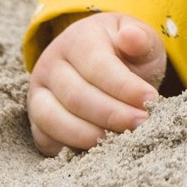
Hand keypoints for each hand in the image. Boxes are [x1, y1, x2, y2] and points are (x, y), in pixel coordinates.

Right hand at [26, 12, 167, 152]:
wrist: (103, 61)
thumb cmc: (124, 52)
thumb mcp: (138, 38)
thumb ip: (140, 38)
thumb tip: (131, 37)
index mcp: (77, 40)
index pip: (97, 65)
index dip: (125, 86)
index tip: (150, 100)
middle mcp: (50, 65)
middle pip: (76, 96)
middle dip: (112, 115)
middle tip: (141, 124)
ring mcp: (38, 94)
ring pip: (54, 120)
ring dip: (90, 135)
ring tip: (121, 140)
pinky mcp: (36, 121)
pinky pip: (46, 140)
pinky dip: (70, 149)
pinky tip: (99, 150)